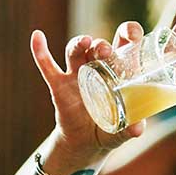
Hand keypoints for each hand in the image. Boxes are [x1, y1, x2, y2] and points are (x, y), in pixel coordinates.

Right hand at [30, 21, 146, 162]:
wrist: (86, 143)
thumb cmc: (110, 129)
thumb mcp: (123, 129)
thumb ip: (131, 128)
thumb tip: (137, 130)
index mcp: (118, 70)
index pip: (125, 42)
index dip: (130, 31)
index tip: (132, 34)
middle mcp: (97, 67)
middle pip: (98, 46)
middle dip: (101, 45)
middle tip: (105, 51)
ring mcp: (77, 74)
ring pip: (75, 50)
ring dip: (78, 44)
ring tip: (85, 42)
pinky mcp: (59, 85)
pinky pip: (48, 66)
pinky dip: (40, 51)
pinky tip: (37, 37)